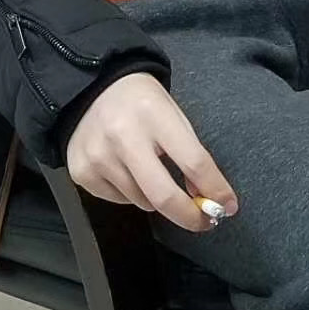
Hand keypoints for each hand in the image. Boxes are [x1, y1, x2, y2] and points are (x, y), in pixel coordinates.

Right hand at [66, 73, 238, 232]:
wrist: (90, 88)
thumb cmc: (140, 101)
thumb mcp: (171, 113)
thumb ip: (189, 152)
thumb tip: (205, 197)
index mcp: (153, 113)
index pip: (192, 161)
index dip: (215, 188)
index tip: (228, 206)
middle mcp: (123, 136)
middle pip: (164, 195)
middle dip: (189, 216)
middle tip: (204, 221)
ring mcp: (98, 156)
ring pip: (142, 201)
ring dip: (156, 197)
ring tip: (150, 170)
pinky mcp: (81, 172)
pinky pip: (119, 200)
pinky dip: (130, 193)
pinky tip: (125, 168)